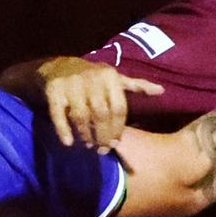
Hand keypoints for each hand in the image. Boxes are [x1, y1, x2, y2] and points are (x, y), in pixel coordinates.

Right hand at [36, 56, 163, 151]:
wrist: (57, 66)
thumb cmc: (93, 77)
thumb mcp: (115, 79)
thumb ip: (137, 86)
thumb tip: (161, 90)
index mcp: (109, 76)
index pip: (119, 108)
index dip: (118, 128)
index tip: (115, 143)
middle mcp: (91, 78)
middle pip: (101, 114)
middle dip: (103, 135)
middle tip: (102, 149)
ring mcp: (71, 84)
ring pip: (81, 116)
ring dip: (86, 135)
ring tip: (89, 146)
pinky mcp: (53, 90)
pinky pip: (58, 114)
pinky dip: (63, 130)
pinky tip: (69, 143)